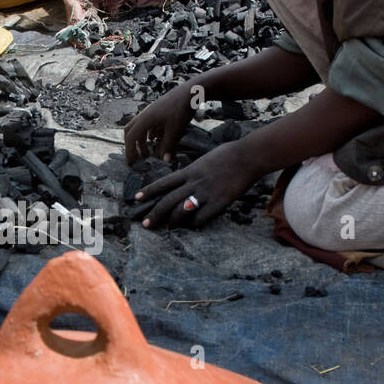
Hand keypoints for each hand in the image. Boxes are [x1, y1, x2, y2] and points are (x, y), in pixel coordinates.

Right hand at [124, 79, 200, 163]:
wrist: (191, 91)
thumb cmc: (181, 110)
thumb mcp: (175, 131)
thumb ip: (168, 146)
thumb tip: (165, 161)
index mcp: (145, 120)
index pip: (131, 138)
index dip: (130, 151)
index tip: (132, 163)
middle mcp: (145, 114)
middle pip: (130, 131)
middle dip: (132, 146)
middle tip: (137, 158)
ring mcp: (151, 111)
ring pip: (139, 127)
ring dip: (141, 140)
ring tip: (148, 152)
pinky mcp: (158, 109)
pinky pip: (147, 123)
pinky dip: (148, 133)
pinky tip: (156, 139)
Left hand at [135, 144, 258, 229]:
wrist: (247, 156)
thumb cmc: (228, 155)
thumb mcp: (204, 160)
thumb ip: (192, 171)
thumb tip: (184, 179)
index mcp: (189, 171)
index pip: (163, 182)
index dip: (148, 191)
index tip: (136, 198)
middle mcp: (194, 182)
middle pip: (168, 200)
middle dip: (155, 214)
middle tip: (146, 224)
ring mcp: (206, 193)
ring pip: (182, 210)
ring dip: (173, 221)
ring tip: (169, 227)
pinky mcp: (219, 202)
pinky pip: (202, 217)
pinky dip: (195, 224)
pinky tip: (193, 226)